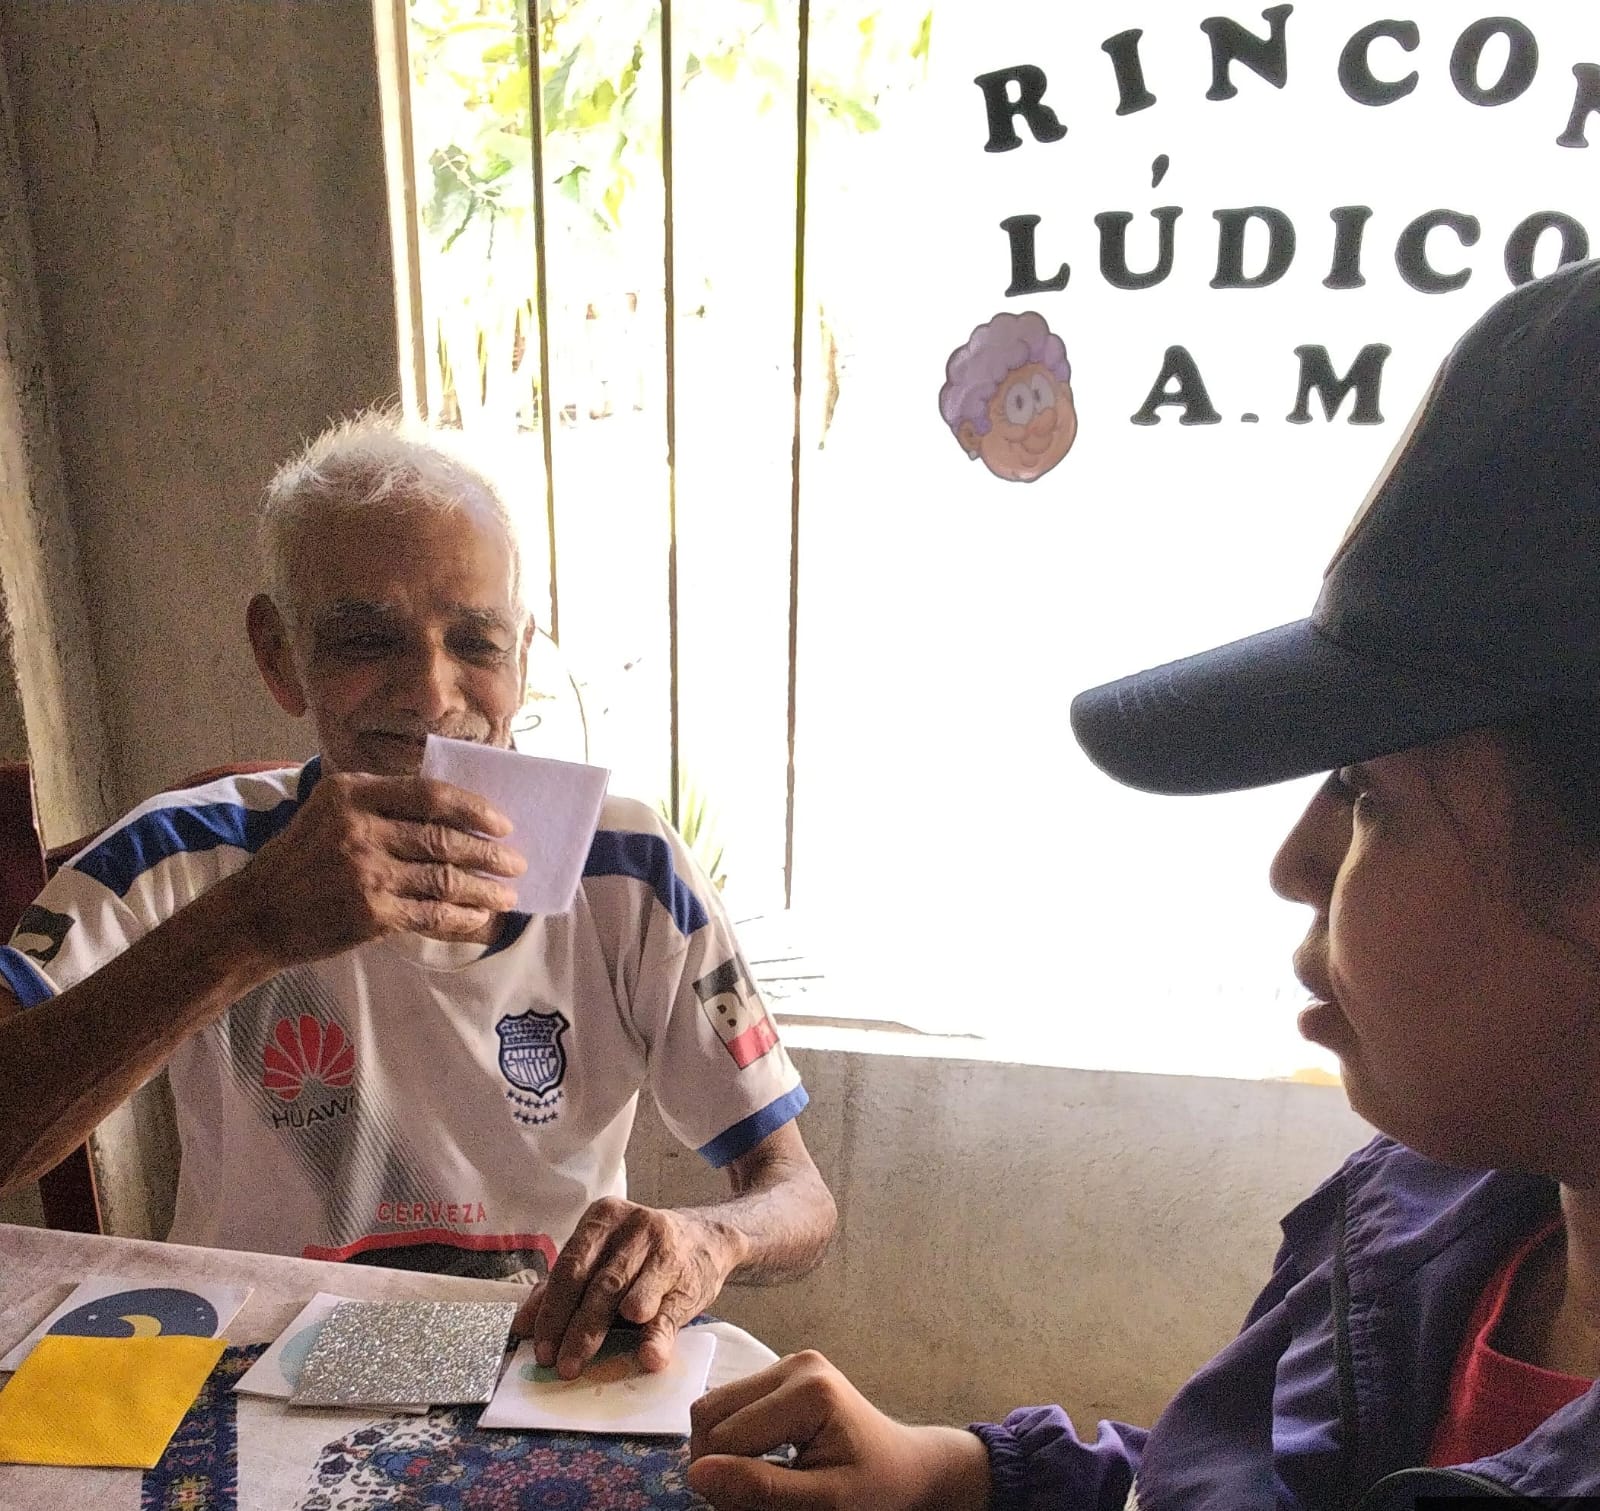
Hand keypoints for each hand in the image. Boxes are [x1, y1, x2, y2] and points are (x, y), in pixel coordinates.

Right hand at [225, 771, 524, 968]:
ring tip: (507, 895)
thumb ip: (382, 804)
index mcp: (351, 793)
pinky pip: (432, 914)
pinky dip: (461, 917)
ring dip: (484, 889)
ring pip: (445, 879)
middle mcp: (359, 829)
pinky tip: (478, 919)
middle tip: (516, 862)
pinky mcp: (371, 914)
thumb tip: (455, 812)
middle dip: (490, 853)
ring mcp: (366, 873)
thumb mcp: (329, 812)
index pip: (430, 794)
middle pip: (444, 838)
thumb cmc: (300, 860)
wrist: (255, 916)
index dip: (474, 808)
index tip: (503, 823)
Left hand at [513, 1197, 739, 1377]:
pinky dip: (657, 1338)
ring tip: (585, 1363)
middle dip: (575, 1328)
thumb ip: (564, 1285)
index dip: (552, 1309)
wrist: (707, 1237)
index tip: (540, 1347)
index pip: (570, 1266)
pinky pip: (669, 1313)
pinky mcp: (690, 1279)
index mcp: (604, 1218)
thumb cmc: (641, 1253)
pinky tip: (648, 1357)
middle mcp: (635, 1227)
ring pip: (628, 1296)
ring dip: (604, 1331)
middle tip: (561, 1365)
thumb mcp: (604, 1254)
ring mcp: (665, 1251)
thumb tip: (523, 1324)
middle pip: (597, 1283)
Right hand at [687, 1351, 991, 1510]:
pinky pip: (732, 1404)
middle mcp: (794, 1364)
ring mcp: (788, 1364)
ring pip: (715, 1407)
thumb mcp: (824, 1502)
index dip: (723, 1482)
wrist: (907, 1467)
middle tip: (744, 1500)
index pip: (727, 1436)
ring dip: (720, 1450)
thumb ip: (762, 1489)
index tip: (745, 1510)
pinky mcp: (783, 1373)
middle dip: (715, 1462)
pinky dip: (733, 1438)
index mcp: (808, 1390)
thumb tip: (697, 1474)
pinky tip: (760, 1461)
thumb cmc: (874, 1489)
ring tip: (752, 1483)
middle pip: (711, 1412)